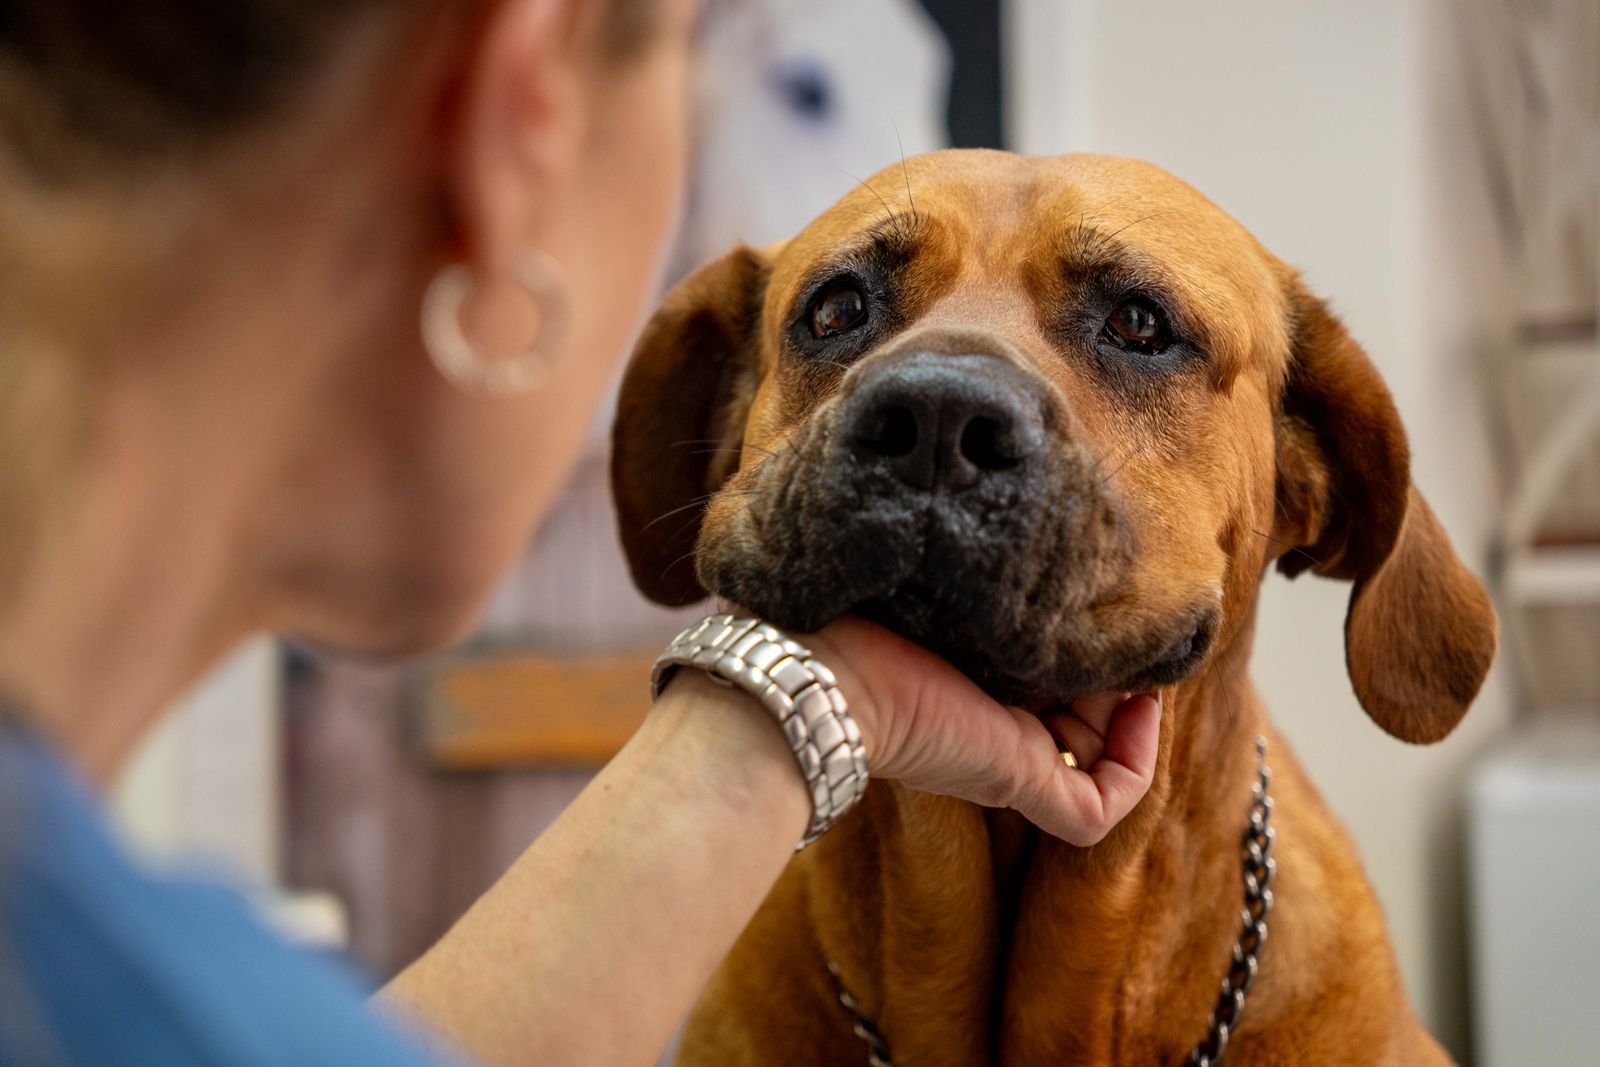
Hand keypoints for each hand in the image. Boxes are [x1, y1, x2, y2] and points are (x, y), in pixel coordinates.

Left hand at [802, 616, 1160, 845]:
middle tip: (1125, 631)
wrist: (828, 666)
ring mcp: (1008, 763)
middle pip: (1083, 722)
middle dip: (1116, 679)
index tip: (1104, 610)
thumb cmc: (866, 614)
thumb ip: (991, 586)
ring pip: (1097, 762)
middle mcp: (993, 729)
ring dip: (1131, 717)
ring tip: (1135, 663)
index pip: (1053, 684)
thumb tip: (1048, 549)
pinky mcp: (1015, 782)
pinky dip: (1134, 766)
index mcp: (972, 688)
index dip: (1090, 654)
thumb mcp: (952, 593)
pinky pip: (1098, 808)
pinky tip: (1139, 707)